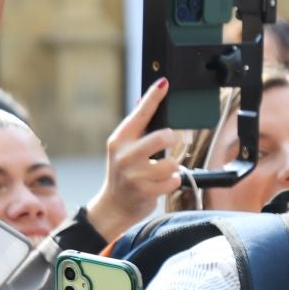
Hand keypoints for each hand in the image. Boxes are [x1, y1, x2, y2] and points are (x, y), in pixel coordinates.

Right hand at [87, 79, 183, 240]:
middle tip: (174, 142)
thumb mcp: (124, 149)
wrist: (113, 206)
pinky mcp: (145, 191)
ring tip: (163, 171)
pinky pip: (173, 180)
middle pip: (162, 137)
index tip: (164, 83)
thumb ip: (137, 130)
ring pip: (172, 162)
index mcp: (120, 139)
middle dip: (174, 139)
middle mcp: (125, 154)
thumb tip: (145, 102)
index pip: (139, 114)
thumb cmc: (124, 174)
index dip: (153, 97)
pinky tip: (162, 183)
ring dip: (174, 167)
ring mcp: (134, 174)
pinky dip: (173, 182)